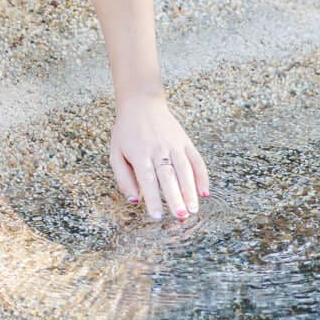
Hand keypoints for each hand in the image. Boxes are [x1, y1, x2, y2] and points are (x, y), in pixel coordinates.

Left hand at [109, 93, 208, 220]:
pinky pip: (196, 160)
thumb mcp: (116, 152)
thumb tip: (135, 200)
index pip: (147, 179)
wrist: (141, 102)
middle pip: (168, 176)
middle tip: (180, 216)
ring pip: (184, 170)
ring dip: (190, 191)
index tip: (156, 216)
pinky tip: (204, 193)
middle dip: (175, 197)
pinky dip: (202, 177)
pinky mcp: (185, 141)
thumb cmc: (126, 131)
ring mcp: (174, 144)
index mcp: (139, 153)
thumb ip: (123, 178)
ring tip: (193, 209)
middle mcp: (158, 149)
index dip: (152, 198)